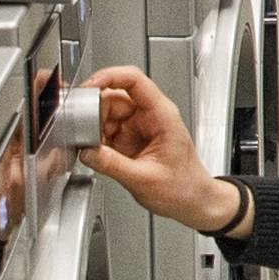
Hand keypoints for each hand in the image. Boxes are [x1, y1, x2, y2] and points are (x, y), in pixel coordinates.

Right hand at [74, 66, 239, 231]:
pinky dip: (97, 140)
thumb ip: (112, 164)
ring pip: (108, 115)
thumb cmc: (184, 188)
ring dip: (95, 128)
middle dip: (95, 112)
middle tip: (84, 131)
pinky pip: (108, 131)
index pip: (134, 80)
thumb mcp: (144, 179)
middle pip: (114, 97)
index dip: (109, 76)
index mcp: (161, 115)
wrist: (194, 203)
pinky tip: (97, 152)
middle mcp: (150, 116)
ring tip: (92, 146)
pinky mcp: (131, 140)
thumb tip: (86, 151)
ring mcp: (139, 128)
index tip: (89, 86)